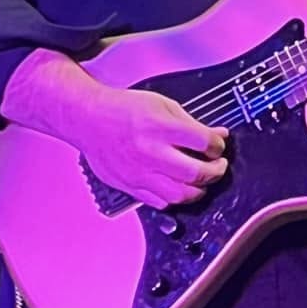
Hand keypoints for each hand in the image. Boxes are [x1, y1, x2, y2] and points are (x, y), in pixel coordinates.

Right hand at [78, 85, 228, 208]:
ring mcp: (139, 173)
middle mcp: (150, 152)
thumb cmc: (122, 109)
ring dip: (198, 190)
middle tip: (217, 166)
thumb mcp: (162, 104)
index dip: (218, 146)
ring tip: (201, 181)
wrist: (89, 119)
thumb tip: (218, 135)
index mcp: (160, 127)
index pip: (204, 143)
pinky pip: (160, 203)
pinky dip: (175, 198)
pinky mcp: (130, 186)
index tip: (217, 145)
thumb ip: (191, 123)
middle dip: (215, 171)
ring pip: (180, 195)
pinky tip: (178, 187)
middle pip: (196, 173)